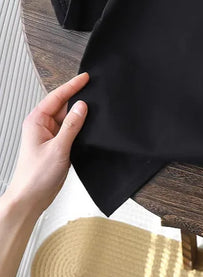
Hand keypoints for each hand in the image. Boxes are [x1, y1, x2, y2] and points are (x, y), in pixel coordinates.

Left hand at [6, 72, 88, 215]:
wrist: (31, 199)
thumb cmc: (35, 176)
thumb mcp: (58, 148)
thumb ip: (71, 125)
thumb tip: (82, 106)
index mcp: (36, 121)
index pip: (56, 97)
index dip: (72, 86)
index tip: (86, 78)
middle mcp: (42, 126)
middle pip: (63, 105)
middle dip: (78, 98)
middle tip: (96, 89)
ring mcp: (50, 136)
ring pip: (68, 118)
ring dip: (80, 114)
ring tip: (97, 106)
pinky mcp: (58, 145)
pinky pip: (71, 130)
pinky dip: (81, 126)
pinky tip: (90, 125)